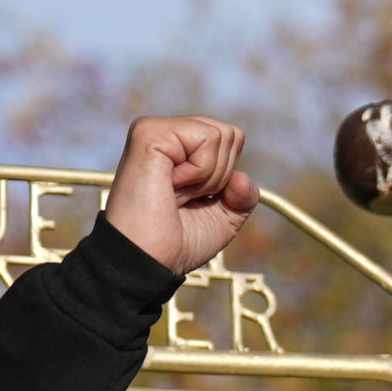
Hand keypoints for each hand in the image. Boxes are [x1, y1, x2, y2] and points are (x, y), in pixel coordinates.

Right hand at [103, 115, 257, 273]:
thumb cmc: (177, 243)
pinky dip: (200, 171)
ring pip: (221, 135)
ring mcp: (155, 129)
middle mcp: (165, 134)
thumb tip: (242, 176)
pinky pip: (207, 138)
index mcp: (179, 149)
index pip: (231, 140)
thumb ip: (242, 196)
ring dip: (207, 177)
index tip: (193, 200)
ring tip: (173, 193)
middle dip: (219, 177)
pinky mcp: (149, 132)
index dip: (226, 177)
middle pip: (231, 134)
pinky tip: (170, 185)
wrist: (148, 261)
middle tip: (182, 198)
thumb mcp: (223, 218)